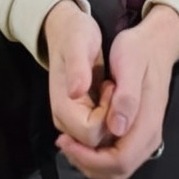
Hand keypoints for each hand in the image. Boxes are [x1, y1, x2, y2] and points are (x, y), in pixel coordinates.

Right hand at [44, 0, 111, 150]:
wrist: (67, 31)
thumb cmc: (75, 34)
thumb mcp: (79, 42)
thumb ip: (78, 68)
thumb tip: (77, 91)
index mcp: (63, 108)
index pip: (92, 135)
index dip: (108, 115)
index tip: (111, 86)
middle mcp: (65, 123)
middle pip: (97, 146)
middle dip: (113, 123)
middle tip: (113, 89)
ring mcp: (72, 125)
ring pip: (101, 147)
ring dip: (114, 125)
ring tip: (113, 92)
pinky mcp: (82, 122)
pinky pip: (102, 139)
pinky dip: (113, 126)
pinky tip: (114, 100)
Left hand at [55, 4, 178, 178]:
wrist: (156, 44)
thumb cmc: (139, 50)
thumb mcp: (129, 62)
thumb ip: (126, 96)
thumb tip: (116, 128)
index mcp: (147, 124)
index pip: (119, 161)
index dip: (89, 158)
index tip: (65, 140)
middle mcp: (150, 138)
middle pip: (117, 171)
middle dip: (87, 163)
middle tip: (64, 142)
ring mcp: (146, 137)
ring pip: (117, 168)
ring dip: (90, 161)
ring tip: (69, 140)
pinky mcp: (139, 133)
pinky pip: (118, 157)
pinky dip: (97, 155)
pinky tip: (81, 138)